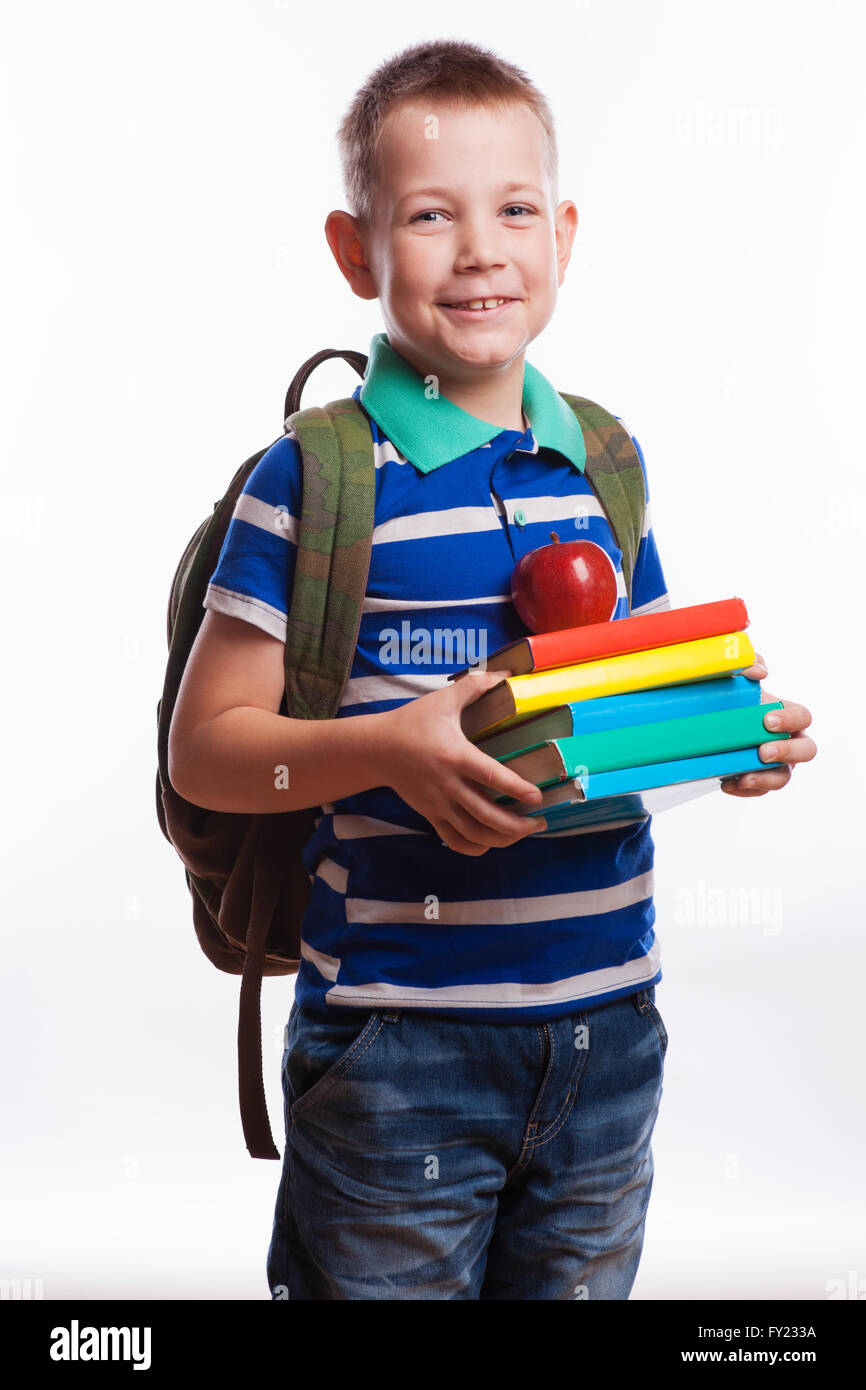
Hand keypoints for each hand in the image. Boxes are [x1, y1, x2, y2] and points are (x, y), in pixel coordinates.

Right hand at [378, 669, 548, 853]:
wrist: (376, 749)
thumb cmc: (412, 722)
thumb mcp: (443, 700)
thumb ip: (475, 686)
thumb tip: (505, 674)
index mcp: (455, 756)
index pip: (491, 777)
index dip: (516, 789)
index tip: (537, 797)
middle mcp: (448, 785)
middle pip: (486, 816)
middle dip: (518, 826)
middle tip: (540, 821)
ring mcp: (439, 804)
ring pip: (474, 834)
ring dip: (502, 839)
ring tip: (524, 833)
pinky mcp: (430, 814)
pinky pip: (454, 841)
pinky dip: (475, 847)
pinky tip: (491, 843)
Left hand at [720, 651, 816, 796]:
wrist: (707, 723)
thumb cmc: (729, 697)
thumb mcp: (734, 675)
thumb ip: (748, 663)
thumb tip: (760, 672)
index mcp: (787, 715)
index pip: (803, 717)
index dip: (790, 719)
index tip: (766, 720)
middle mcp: (788, 741)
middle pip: (806, 751)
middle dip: (787, 751)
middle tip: (763, 751)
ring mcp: (775, 763)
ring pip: (783, 777)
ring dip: (766, 778)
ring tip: (744, 777)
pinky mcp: (757, 780)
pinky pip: (759, 790)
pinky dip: (745, 789)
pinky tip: (727, 783)